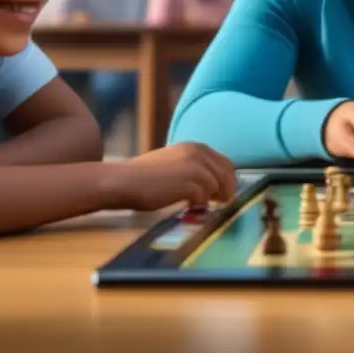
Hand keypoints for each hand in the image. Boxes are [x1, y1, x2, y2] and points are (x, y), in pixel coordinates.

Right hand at [99, 142, 237, 210]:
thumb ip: (194, 167)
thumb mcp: (174, 162)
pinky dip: (199, 203)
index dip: (228, 177)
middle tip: (222, 201)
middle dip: (227, 188)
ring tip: (201, 204)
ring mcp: (194, 168)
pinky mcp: (188, 184)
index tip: (226, 190)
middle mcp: (197, 153)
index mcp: (195, 146)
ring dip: (211, 197)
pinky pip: (203, 197)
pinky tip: (189, 206)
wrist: (125, 180)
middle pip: (226, 173)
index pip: (224, 162)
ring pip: (216, 186)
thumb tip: (212, 183)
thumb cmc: (145, 175)